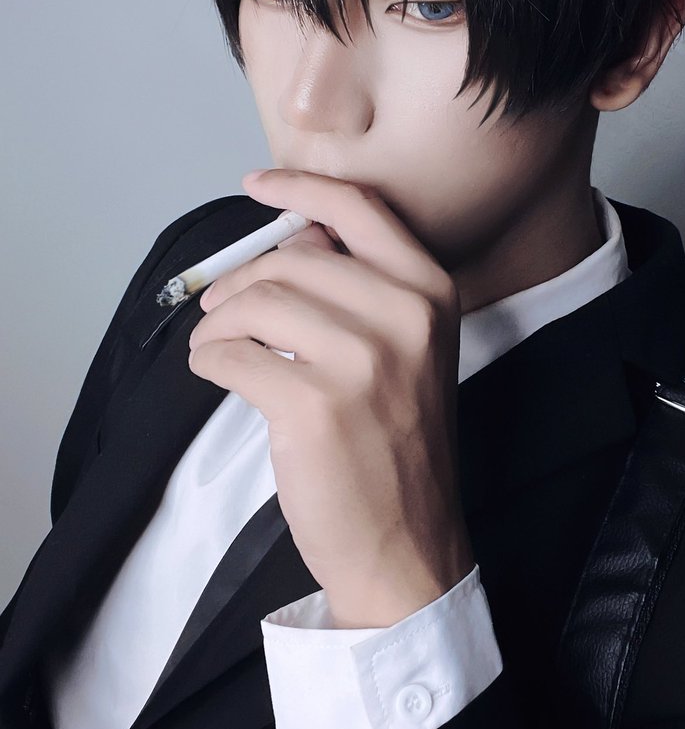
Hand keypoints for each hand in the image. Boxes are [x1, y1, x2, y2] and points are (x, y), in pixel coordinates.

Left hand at [187, 168, 474, 627]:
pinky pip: (231, 353)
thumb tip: (298, 237)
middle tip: (220, 310)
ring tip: (216, 347)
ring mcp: (363, 360)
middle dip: (240, 281)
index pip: (359, 210)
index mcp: (431, 292)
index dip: (298, 188)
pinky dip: (209, 359)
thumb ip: (362, 288)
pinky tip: (216, 373)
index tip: (256, 184)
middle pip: (291, 258)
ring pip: (255, 302)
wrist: (408, 545)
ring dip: (217, 323)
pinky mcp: (313, 405)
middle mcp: (405, 315)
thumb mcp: (407, 352)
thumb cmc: (398, 446)